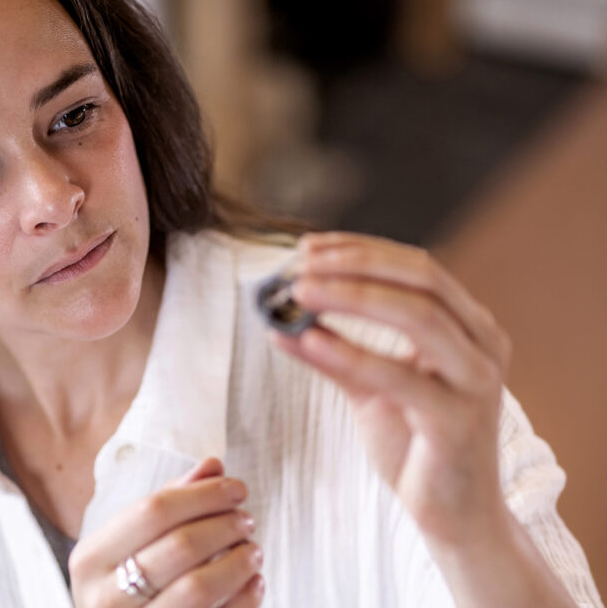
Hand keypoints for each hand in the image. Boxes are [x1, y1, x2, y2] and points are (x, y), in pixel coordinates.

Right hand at [68, 457, 264, 606]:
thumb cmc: (126, 580)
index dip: (203, 495)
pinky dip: (243, 598)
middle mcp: (103, 598)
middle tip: (247, 520)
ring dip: (236, 562)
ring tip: (252, 550)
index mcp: (90, 558)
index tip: (237, 488)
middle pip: (179, 546)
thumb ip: (173, 498)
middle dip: (223, 526)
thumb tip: (214, 466)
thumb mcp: (135, 538)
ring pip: (197, 588)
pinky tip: (254, 582)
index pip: (153, 511)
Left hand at [271, 232, 513, 548]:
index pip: (416, 266)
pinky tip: (309, 341)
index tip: (307, 247)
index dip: (360, 250)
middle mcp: (483, 344)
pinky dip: (350, 353)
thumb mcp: (369, 385)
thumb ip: (332, 349)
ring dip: (351, 297)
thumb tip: (279, 318)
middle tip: (300, 265)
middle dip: (356, 264)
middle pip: (421, 278)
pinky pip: (399, 377)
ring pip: (418, 316)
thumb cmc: (414, 441)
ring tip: (299, 293)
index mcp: (468, 325)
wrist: (453, 514)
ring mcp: (477, 381)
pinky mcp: (459, 422)